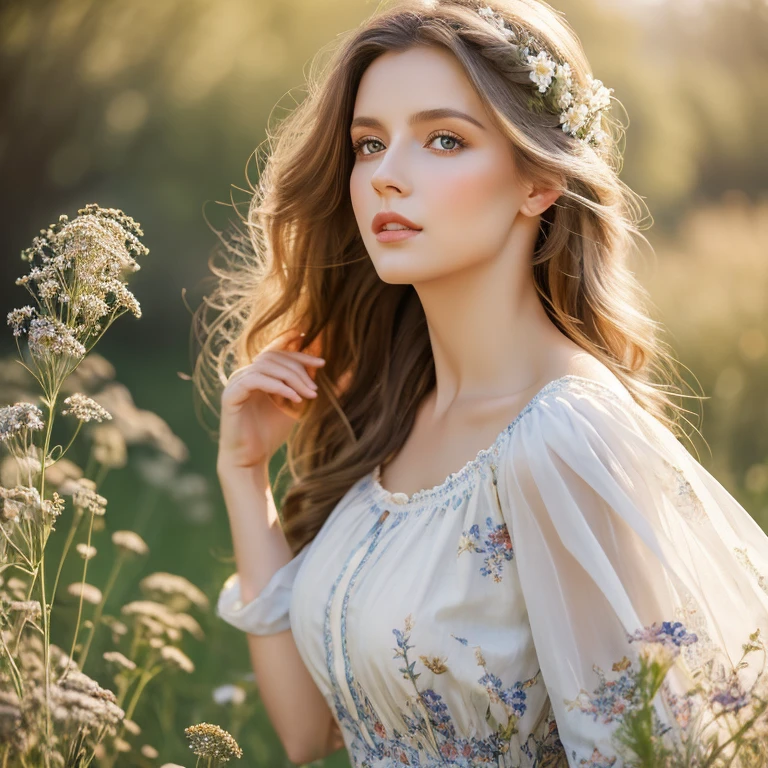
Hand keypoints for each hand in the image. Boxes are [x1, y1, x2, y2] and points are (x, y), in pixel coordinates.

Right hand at [217, 330, 325, 473]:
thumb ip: (305, 388)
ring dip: (291, 377)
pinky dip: (278, 386)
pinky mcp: (231, 395)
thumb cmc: (271, 433)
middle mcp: (245, 375)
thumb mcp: (295, 406)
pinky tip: (295, 399)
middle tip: (316, 386)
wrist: (251, 460)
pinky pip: (255, 380)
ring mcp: (236, 383)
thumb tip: (328, 372)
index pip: (277, 352)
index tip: (320, 358)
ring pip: (265, 366)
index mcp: (258, 375)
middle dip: (299, 367)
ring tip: (309, 394)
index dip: (296, 349)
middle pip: (273, 356)